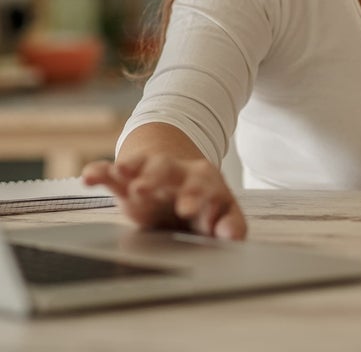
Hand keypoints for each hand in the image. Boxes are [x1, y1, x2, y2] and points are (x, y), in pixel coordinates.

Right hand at [82, 155, 246, 239]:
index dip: (194, 197)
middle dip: (156, 178)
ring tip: (120, 173)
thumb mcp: (222, 215)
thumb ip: (229, 225)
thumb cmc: (207, 206)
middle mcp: (177, 172)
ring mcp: (151, 173)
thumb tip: (231, 235)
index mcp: (204, 180)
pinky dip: (101, 172)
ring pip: (141, 165)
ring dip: (131, 168)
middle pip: (168, 169)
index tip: (188, 211)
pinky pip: (113, 172)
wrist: (182, 187)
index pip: (201, 185)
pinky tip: (89, 177)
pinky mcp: (128, 180)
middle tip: (145, 189)